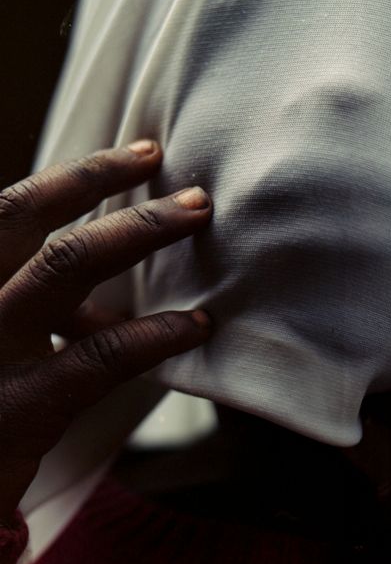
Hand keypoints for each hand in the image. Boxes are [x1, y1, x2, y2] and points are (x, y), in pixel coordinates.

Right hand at [0, 140, 212, 520]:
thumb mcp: (0, 335)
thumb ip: (33, 296)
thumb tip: (112, 258)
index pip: (9, 207)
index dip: (79, 175)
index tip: (143, 155)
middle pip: (26, 216)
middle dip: (107, 184)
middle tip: (183, 183)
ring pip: (62, 267)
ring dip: (138, 232)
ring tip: (197, 217)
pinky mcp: (13, 409)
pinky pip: (96, 356)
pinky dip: (154, 333)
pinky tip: (196, 325)